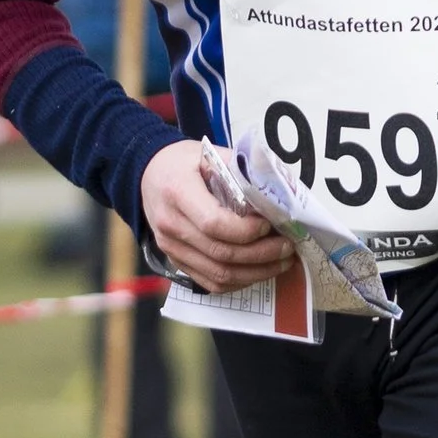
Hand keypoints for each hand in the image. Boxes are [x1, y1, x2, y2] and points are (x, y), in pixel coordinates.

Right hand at [139, 141, 291, 293]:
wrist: (148, 174)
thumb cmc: (184, 162)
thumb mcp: (211, 154)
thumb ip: (241, 172)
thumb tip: (278, 194)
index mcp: (178, 192)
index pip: (214, 224)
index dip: (247, 230)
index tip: (270, 224)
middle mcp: (171, 225)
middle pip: (221, 253)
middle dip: (262, 254)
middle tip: (288, 246)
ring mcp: (171, 248)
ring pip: (218, 274)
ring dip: (256, 273)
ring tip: (281, 262)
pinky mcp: (176, 261)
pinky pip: (210, 282)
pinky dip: (239, 282)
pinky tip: (259, 271)